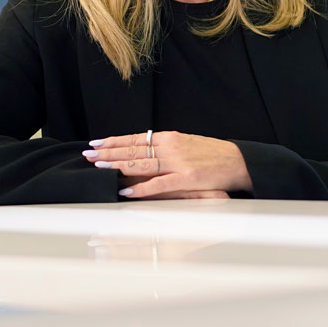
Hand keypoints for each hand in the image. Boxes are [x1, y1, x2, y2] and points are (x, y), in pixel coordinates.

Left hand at [83, 130, 252, 198]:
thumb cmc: (213, 154)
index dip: (114, 141)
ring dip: (118, 166)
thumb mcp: (187, 144)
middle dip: (108, 152)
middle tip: (88, 154)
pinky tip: (125, 190)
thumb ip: (166, 147)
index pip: (136, 138)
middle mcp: (172, 147)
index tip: (96, 143)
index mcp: (171, 137)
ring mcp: (178, 162)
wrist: (239, 161)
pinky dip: (140, 188)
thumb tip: (143, 150)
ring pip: (141, 164)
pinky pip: (158, 184)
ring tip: (99, 168)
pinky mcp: (187, 178)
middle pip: (134, 149)